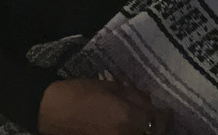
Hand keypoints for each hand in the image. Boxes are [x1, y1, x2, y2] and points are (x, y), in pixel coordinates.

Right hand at [38, 78, 170, 134]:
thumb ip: (133, 96)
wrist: (51, 112)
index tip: (166, 111)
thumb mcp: (110, 87)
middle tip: (157, 119)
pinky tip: (128, 128)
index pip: (158, 121)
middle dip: (157, 127)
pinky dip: (131, 134)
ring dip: (145, 131)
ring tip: (143, 124)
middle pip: (153, 134)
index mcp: (128, 117)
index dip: (165, 116)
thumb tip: (149, 102)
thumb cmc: (79, 94)